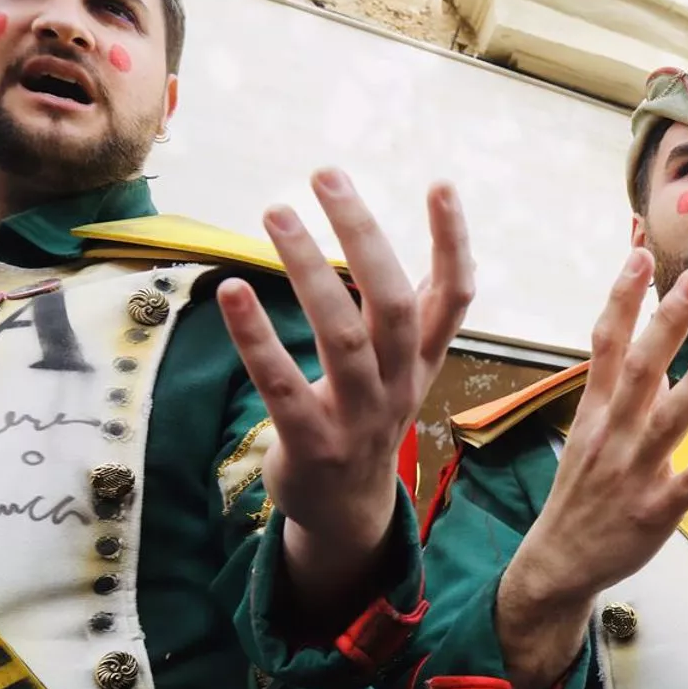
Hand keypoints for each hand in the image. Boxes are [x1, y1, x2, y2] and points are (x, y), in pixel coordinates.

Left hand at [216, 170, 473, 615]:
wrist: (346, 513)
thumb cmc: (366, 421)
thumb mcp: (401, 370)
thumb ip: (415, 318)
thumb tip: (432, 254)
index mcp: (421, 362)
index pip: (454, 298)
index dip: (453, 243)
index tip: (441, 184)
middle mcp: (398, 385)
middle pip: (394, 304)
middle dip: (363, 236)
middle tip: (326, 175)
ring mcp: (358, 418)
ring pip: (343, 337)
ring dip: (309, 270)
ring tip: (277, 212)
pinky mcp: (312, 444)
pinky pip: (283, 386)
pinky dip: (256, 338)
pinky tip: (232, 291)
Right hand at [495, 251, 687, 688]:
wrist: (557, 563)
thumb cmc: (581, 493)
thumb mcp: (586, 435)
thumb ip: (615, 393)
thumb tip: (649, 353)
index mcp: (593, 412)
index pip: (604, 344)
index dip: (622, 299)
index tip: (640, 255)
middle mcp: (611, 435)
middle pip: (640, 369)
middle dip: (667, 323)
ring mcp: (633, 472)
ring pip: (668, 420)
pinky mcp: (656, 510)